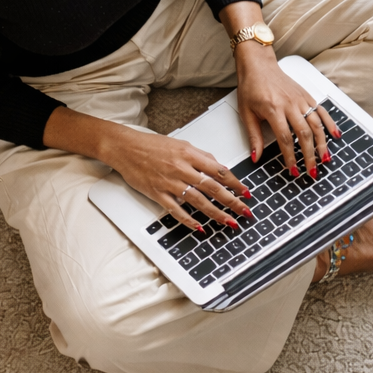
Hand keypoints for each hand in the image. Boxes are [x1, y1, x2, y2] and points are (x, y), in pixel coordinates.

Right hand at [43, 108, 251, 231]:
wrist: (126, 148)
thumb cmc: (152, 145)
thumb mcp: (181, 144)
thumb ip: (201, 156)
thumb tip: (219, 167)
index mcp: (190, 154)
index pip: (219, 170)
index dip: (235, 183)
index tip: (246, 193)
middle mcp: (182, 168)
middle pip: (213, 188)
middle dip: (232, 202)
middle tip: (245, 212)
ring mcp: (170, 182)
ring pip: (198, 201)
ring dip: (216, 214)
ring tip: (229, 222)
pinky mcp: (158, 193)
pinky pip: (176, 210)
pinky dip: (189, 220)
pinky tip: (200, 227)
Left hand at [233, 43, 340, 177]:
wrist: (258, 65)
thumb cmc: (251, 87)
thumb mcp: (246, 113)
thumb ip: (254, 136)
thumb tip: (256, 157)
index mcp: (273, 109)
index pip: (285, 138)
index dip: (290, 157)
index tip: (293, 170)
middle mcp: (290, 104)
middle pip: (304, 134)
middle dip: (310, 155)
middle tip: (312, 171)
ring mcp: (300, 99)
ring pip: (316, 124)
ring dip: (322, 143)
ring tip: (325, 158)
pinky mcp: (306, 96)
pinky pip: (321, 111)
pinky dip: (330, 123)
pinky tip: (335, 135)